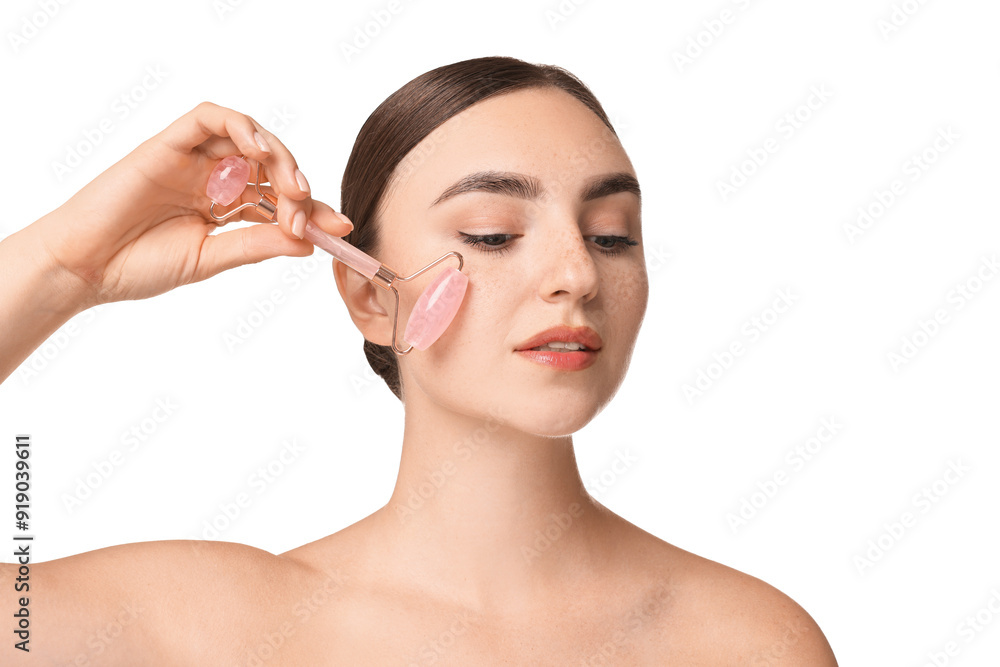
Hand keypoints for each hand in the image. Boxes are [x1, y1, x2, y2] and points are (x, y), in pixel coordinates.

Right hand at [28, 101, 351, 306]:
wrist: (86, 268)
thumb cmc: (141, 265)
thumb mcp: (212, 258)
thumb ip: (258, 243)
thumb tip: (310, 242)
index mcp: (225, 207)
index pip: (281, 200)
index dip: (315, 210)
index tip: (342, 229)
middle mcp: (214, 178)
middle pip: (273, 165)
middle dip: (300, 187)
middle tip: (309, 215)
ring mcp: (194, 159)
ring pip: (250, 136)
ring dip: (280, 157)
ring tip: (293, 189)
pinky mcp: (170, 142)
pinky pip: (212, 117)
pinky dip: (243, 128)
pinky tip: (260, 154)